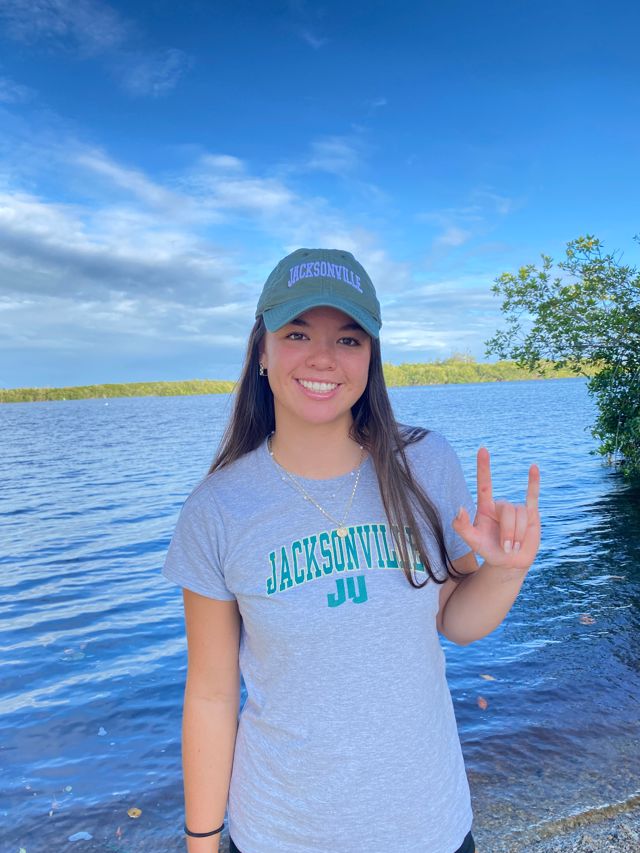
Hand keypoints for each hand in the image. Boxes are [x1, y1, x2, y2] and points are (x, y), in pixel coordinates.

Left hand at [451, 447, 540, 570]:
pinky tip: (533, 467)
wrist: (509, 562)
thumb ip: (461, 527)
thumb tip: (459, 508)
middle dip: (508, 532)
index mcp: (485, 508)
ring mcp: (516, 509)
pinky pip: (532, 495)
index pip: (484, 484)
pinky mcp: (531, 514)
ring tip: (514, 546)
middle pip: (508, 510)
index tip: (483, 449)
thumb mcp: (473, 542)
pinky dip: (533, 482)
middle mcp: (500, 505)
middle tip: (506, 547)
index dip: (483, 467)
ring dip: (518, 534)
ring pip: (520, 514)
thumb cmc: (489, 550)